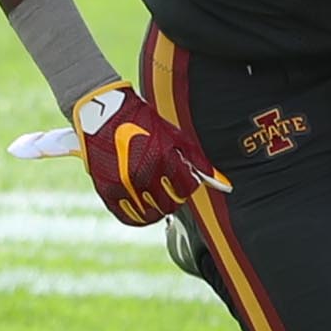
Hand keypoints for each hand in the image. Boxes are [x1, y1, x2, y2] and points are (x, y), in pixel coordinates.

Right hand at [70, 81, 228, 224]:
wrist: (104, 113)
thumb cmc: (144, 123)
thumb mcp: (175, 138)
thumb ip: (199, 163)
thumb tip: (226, 186)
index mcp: (164, 159)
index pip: (186, 190)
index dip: (186, 185)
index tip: (179, 178)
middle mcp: (144, 173)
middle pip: (170, 205)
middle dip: (172, 198)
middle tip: (166, 187)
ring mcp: (124, 184)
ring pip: (151, 215)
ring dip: (156, 208)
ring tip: (153, 194)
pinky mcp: (108, 190)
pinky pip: (129, 216)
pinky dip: (137, 215)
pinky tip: (140, 205)